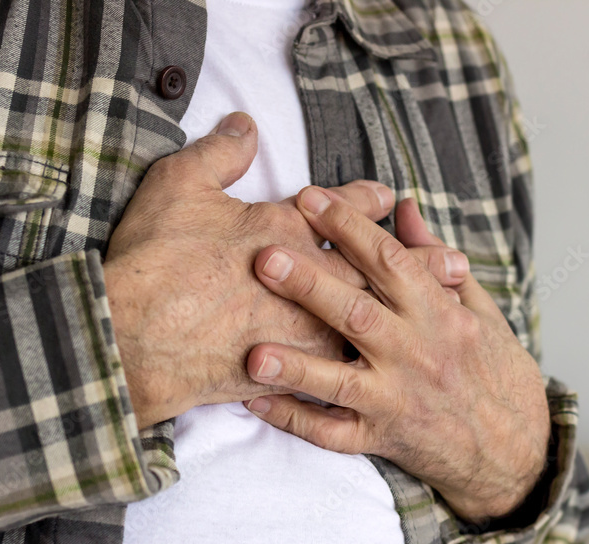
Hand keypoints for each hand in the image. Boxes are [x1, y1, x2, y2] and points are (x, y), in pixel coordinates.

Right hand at [104, 112, 467, 428]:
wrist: (131, 340)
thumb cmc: (155, 261)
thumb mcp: (178, 188)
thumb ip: (219, 155)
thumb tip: (245, 125)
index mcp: (287, 232)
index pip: (342, 212)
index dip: (365, 202)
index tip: (390, 195)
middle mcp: (310, 284)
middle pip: (377, 271)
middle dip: (419, 265)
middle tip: (457, 261)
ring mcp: (304, 331)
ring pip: (372, 323)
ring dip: (410, 317)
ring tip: (443, 314)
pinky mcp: (289, 372)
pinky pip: (337, 373)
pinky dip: (366, 370)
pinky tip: (390, 370)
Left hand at [244, 188, 550, 521]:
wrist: (516, 452)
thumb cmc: (497, 374)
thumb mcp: (481, 310)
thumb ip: (437, 258)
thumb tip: (404, 208)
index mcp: (443, 316)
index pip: (392, 262)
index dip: (350, 227)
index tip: (310, 198)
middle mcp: (418, 354)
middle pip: (358, 314)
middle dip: (310, 285)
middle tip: (265, 257)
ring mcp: (398, 400)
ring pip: (340, 381)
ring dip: (296, 365)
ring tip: (253, 353)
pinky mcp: (384, 439)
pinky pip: (333, 434)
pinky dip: (295, 420)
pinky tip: (256, 403)